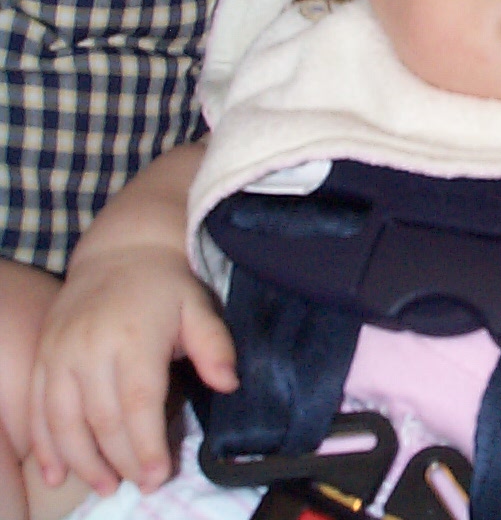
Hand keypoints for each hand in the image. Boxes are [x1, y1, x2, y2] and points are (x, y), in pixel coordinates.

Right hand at [29, 244, 236, 495]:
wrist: (121, 251)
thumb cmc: (167, 285)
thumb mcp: (199, 306)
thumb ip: (214, 345)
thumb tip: (229, 383)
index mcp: (134, 339)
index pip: (138, 404)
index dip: (146, 446)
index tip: (156, 477)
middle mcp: (90, 348)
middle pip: (102, 420)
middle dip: (120, 460)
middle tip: (138, 485)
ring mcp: (60, 352)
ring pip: (63, 421)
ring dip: (82, 460)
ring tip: (104, 485)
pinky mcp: (42, 355)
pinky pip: (36, 408)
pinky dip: (44, 444)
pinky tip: (56, 470)